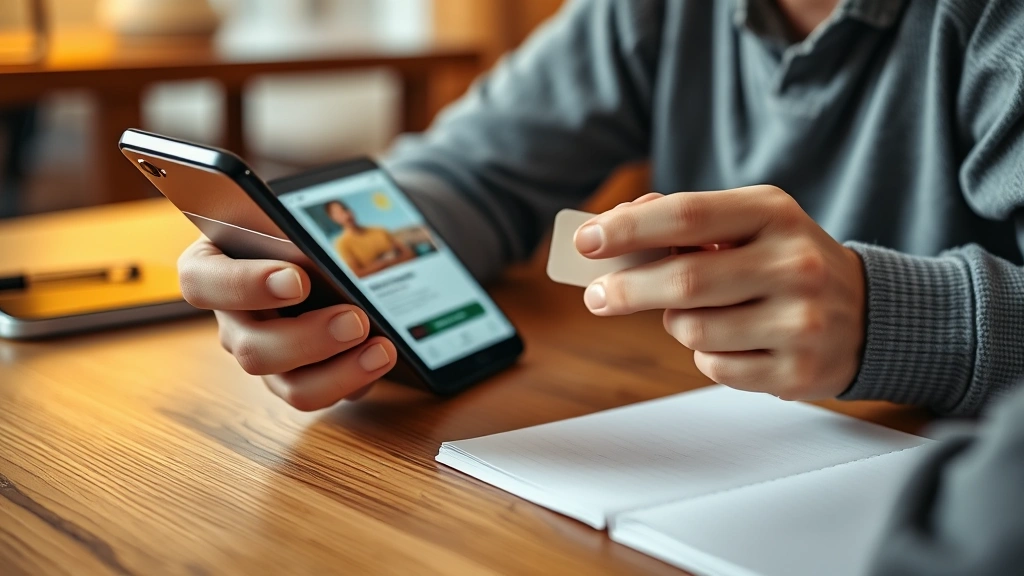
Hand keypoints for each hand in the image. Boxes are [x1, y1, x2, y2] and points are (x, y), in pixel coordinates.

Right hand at [177, 238, 397, 410]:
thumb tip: (335, 258)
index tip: (297, 280)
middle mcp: (232, 322)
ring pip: (291, 386)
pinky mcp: (297, 380)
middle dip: (310, 338)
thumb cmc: (294, 230)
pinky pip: (324, 393)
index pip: (202, 282)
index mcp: (212, 270)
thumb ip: (298, 233)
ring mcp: (264, 357)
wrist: (318, 253)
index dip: (245, 285)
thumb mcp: (290, 221)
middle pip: (252, 348)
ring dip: (341, 372)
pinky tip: (383, 357)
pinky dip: (356, 379)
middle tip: (356, 319)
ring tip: (383, 348)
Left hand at [574, 186, 865, 399]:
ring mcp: (800, 321)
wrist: (868, 316)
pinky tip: (736, 340)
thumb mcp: (750, 225)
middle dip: (627, 289)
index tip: (585, 240)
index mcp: (775, 213)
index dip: (628, 228)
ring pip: (692, 329)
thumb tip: (617, 225)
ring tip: (698, 314)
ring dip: (676, 324)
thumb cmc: (786, 262)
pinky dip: (707, 354)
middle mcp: (795, 263)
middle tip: (597, 296)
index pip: (687, 215)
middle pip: (683, 280)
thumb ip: (687, 222)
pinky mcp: (797, 371)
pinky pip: (714, 367)